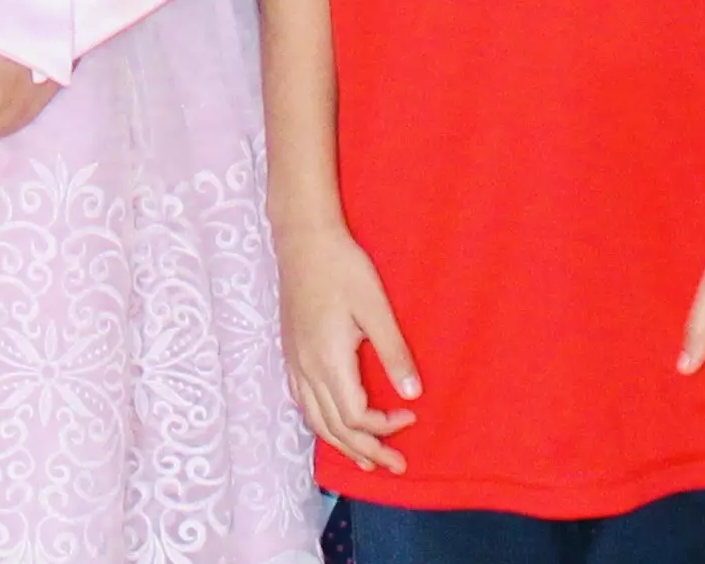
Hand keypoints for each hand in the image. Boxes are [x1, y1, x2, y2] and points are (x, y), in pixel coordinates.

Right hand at [275, 220, 420, 474]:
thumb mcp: (375, 306)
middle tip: (396, 465)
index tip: (412, 416)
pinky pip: (302, 403)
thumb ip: (393, 352)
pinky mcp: (290, 352)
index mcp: (329, 362)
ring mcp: (294, 363)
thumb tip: (413, 394)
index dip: (385, 427)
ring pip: (315, 421)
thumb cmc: (342, 267)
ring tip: (366, 461)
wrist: (303, 238)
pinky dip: (320, 424)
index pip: (356, 417)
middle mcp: (307, 370)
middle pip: (335, 429)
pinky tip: (331, 424)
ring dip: (342, 445)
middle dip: (368, 451)